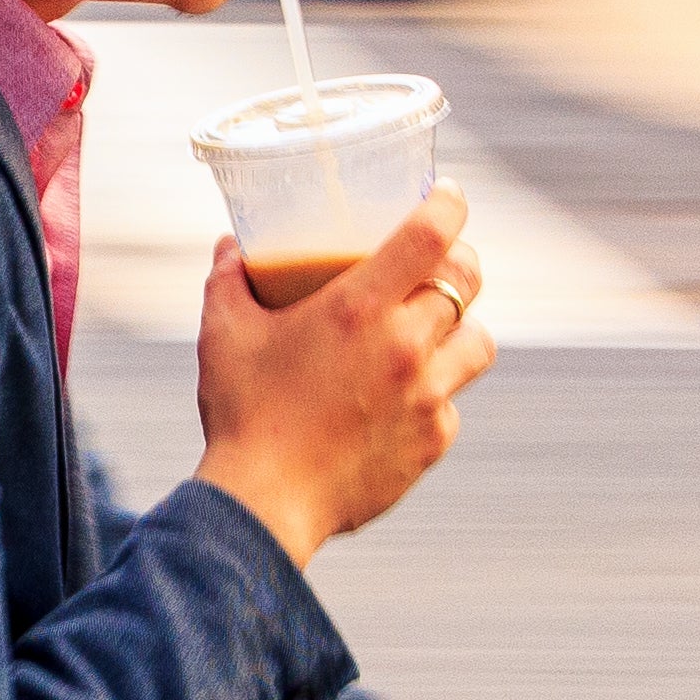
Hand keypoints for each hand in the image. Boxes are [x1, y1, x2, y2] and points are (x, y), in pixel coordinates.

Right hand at [190, 195, 492, 565]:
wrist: (264, 503)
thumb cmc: (241, 413)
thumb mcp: (222, 334)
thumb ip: (228, 279)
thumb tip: (228, 245)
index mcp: (359, 308)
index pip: (431, 233)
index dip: (449, 204)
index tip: (447, 196)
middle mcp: (405, 346)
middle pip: (467, 281)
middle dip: (460, 261)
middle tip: (441, 261)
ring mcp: (427, 396)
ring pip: (477, 342)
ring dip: (459, 329)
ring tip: (433, 333)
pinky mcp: (433, 441)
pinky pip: (451, 404)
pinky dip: (435, 395)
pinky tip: (403, 400)